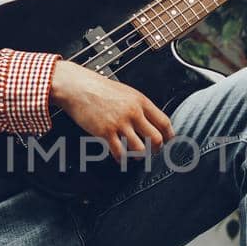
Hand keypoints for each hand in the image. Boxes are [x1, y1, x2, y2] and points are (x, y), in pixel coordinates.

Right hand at [49, 60, 174, 162]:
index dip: (169, 135)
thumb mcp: (125, 92)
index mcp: (140, 101)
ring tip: (134, 155)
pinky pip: (119, 152)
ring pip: (140, 149)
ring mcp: (120, 123)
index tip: (168, 141)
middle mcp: (133, 112)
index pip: (164, 122)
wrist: (77, 86)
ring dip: (138, 156)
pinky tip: (119, 157)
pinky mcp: (105, 132)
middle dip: (156, 149)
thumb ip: (138, 106)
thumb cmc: (98, 88)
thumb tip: (149, 121)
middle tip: (152, 152)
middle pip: (156, 138)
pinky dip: (121, 159)